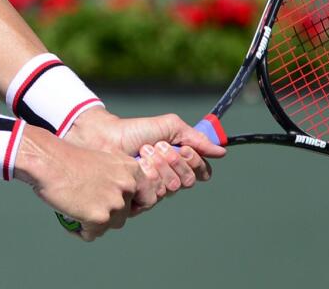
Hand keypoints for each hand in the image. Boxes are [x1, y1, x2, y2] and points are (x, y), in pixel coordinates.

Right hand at [13, 125, 142, 240]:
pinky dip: (80, 231)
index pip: (147, 197)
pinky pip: (92, 234)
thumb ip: (116, 178)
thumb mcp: (102, 160)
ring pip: (109, 226)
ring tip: (76, 214)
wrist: (48, 161)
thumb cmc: (68, 159)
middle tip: (86, 206)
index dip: (132, 205)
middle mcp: (127, 186)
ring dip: (94, 224)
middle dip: (106, 214)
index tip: (117, 207)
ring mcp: (115, 202)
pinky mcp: (99, 217)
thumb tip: (119, 200)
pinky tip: (69, 220)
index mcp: (131, 169)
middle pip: (124, 214)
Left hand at [64, 107, 226, 212]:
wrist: (106, 138)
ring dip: (159, 165)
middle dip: (175, 161)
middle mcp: (168, 178)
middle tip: (160, 147)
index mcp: (178, 163)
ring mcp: (154, 190)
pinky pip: (155, 198)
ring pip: (172, 188)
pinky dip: (148, 176)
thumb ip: (196, 138)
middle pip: (188, 181)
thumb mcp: (169, 127)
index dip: (195, 161)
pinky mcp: (138, 201)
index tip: (183, 147)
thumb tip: (222, 151)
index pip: (201, 172)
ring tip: (144, 153)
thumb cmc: (135, 131)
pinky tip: (137, 166)